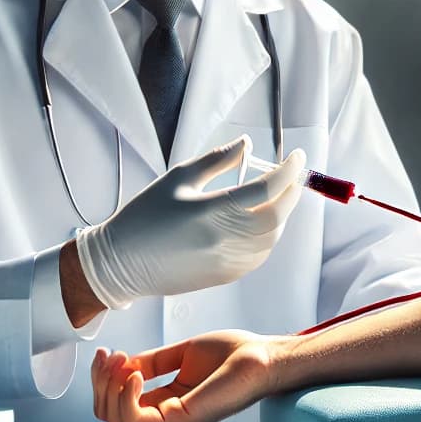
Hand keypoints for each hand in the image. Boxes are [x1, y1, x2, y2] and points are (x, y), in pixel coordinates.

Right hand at [75, 135, 304, 307]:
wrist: (122, 263)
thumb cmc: (145, 216)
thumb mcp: (179, 178)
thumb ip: (217, 160)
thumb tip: (246, 145)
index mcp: (212, 210)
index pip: (266, 189)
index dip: (289, 170)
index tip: (298, 157)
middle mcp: (224, 239)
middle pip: (277, 215)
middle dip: (292, 193)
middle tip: (294, 176)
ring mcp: (227, 261)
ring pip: (272, 237)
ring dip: (281, 214)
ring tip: (277, 196)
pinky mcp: (225, 276)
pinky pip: (259, 254)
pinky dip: (268, 235)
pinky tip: (260, 221)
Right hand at [92, 331, 280, 421]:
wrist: (261, 358)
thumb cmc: (234, 356)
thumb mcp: (181, 355)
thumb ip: (151, 362)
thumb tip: (123, 364)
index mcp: (166, 405)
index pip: (117, 404)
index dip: (105, 377)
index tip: (109, 353)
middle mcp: (166, 420)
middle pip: (109, 413)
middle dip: (100, 381)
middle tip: (110, 356)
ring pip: (115, 417)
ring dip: (108, 385)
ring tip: (122, 361)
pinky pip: (134, 418)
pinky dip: (124, 394)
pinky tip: (134, 373)